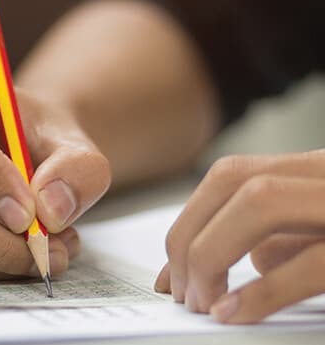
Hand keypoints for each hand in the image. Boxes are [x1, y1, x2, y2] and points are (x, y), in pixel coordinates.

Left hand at [156, 150, 324, 322]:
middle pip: (234, 182)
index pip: (230, 175)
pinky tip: (232, 311)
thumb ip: (285, 236)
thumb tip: (250, 258)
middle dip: (190, 238)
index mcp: (317, 172)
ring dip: (213, 255)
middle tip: (181, 291)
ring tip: (202, 302)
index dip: (188, 221)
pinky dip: (262, 291)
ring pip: (261, 203)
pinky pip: (310, 262)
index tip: (172, 270)